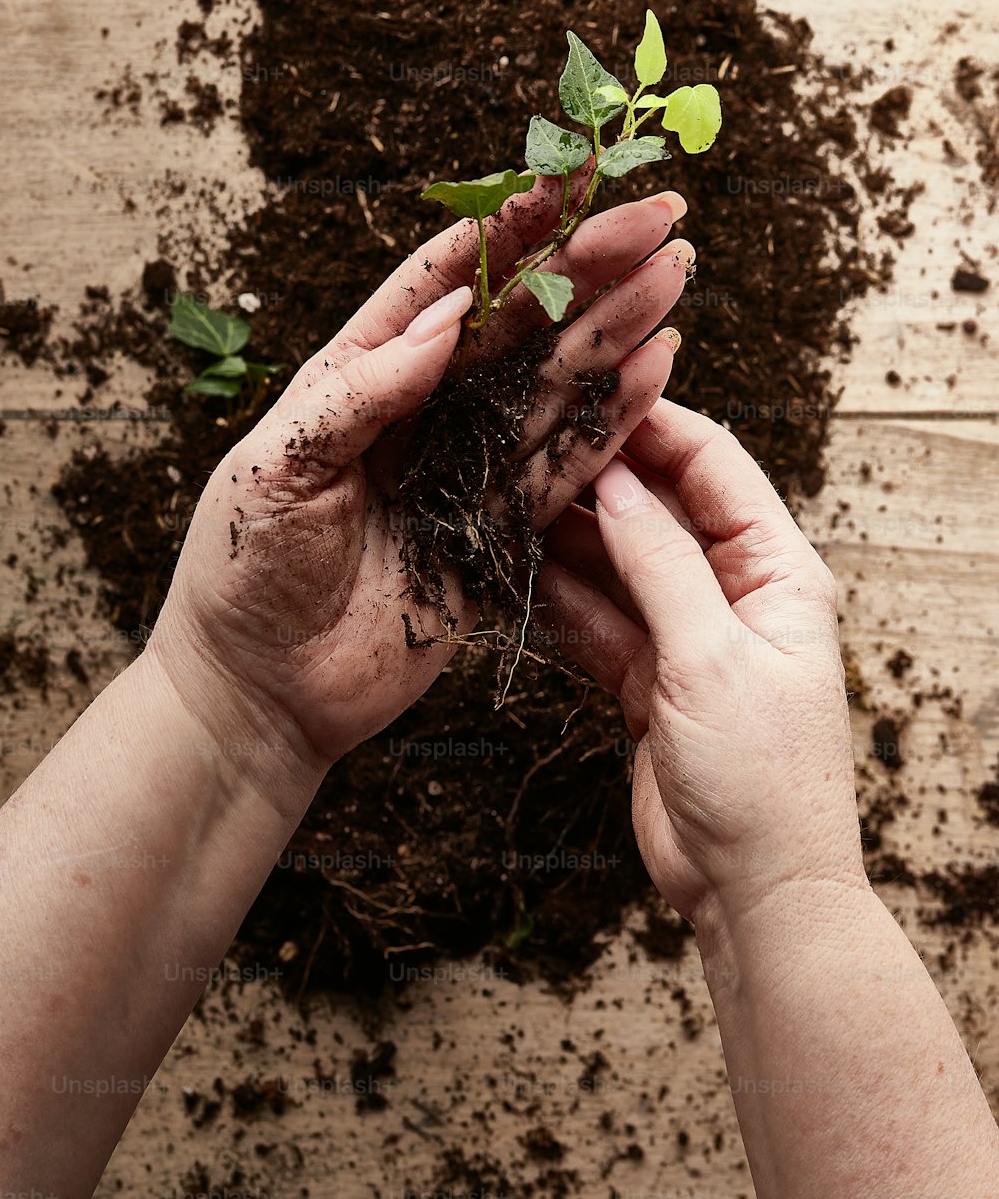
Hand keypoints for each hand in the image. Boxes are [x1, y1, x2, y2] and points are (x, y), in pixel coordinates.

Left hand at [148, 166, 692, 767]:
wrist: (261, 691)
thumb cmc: (242, 570)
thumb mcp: (280, 465)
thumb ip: (364, 390)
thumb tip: (447, 318)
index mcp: (361, 374)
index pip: (444, 284)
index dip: (507, 229)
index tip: (566, 178)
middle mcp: (425, 413)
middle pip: (520, 325)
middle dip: (586, 268)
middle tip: (656, 217)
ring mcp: (467, 472)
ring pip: (553, 387)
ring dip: (615, 332)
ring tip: (673, 276)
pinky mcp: (500, 536)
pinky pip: (564, 470)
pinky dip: (610, 423)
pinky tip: (656, 370)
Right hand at [539, 399, 865, 925]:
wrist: (754, 892)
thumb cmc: (764, 780)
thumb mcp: (710, 659)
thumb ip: (661, 567)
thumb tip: (619, 483)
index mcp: (778, 571)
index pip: (715, 467)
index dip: (655, 424)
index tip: (592, 391)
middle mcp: (736, 591)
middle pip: (661, 508)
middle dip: (599, 476)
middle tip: (528, 440)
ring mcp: (690, 634)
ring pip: (620, 563)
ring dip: (569, 537)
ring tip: (506, 495)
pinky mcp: (651, 677)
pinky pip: (600, 619)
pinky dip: (561, 599)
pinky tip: (514, 569)